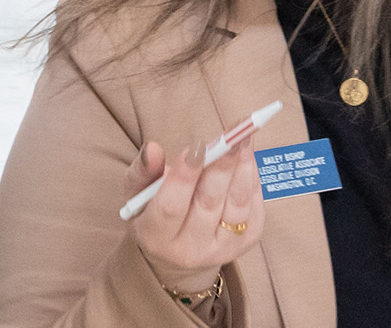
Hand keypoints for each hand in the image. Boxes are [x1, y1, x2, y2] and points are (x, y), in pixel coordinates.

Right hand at [125, 136, 264, 293]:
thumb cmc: (152, 212)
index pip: (171, 207)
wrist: (176, 252)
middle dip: (221, 167)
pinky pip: (253, 210)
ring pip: (236, 207)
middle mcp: (189, 250)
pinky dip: (252, 182)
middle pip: (209, 204)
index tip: (196, 148)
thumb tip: (152, 149)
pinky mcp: (243, 246)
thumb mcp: (137, 192)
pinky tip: (247, 159)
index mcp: (156, 237)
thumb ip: (142, 170)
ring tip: (244, 141)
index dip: (184, 177)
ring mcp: (220, 250)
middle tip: (231, 138)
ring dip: (242, 171)